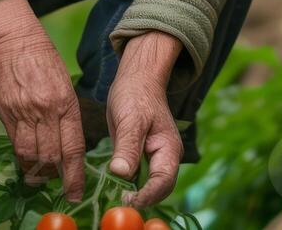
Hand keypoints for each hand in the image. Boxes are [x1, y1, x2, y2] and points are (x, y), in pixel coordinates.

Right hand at [0, 0, 85, 200]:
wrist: (16, 39)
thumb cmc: (44, 60)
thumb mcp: (64, 85)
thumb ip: (64, 114)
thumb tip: (65, 142)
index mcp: (66, 103)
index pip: (73, 147)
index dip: (74, 174)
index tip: (75, 192)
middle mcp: (46, 110)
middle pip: (51, 155)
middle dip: (56, 176)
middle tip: (59, 184)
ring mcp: (24, 112)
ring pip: (30, 153)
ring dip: (36, 169)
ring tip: (40, 175)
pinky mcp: (6, 112)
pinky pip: (14, 143)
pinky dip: (21, 157)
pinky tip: (26, 161)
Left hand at [106, 31, 183, 206]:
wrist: (136, 80)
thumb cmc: (135, 95)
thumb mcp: (130, 119)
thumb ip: (128, 147)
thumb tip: (121, 173)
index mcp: (169, 150)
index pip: (163, 182)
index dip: (147, 195)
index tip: (127, 200)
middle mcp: (165, 159)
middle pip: (158, 190)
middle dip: (141, 199)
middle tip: (118, 202)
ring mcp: (154, 159)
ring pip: (147, 187)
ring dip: (134, 194)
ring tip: (113, 197)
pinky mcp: (141, 158)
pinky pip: (137, 178)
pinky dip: (127, 185)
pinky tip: (112, 186)